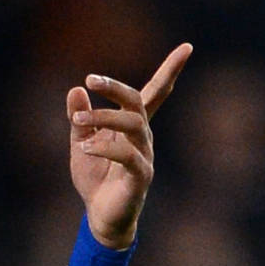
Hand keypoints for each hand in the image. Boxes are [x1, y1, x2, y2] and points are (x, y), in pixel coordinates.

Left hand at [68, 43, 191, 248]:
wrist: (100, 218)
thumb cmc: (95, 180)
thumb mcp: (81, 143)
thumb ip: (80, 118)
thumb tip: (76, 89)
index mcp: (132, 126)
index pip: (156, 93)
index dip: (171, 70)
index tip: (188, 47)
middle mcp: (143, 137)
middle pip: (139, 101)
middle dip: (116, 87)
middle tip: (90, 79)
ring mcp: (145, 156)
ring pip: (134, 124)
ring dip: (104, 117)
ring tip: (77, 123)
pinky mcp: (140, 177)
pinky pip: (128, 155)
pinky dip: (105, 147)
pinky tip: (86, 148)